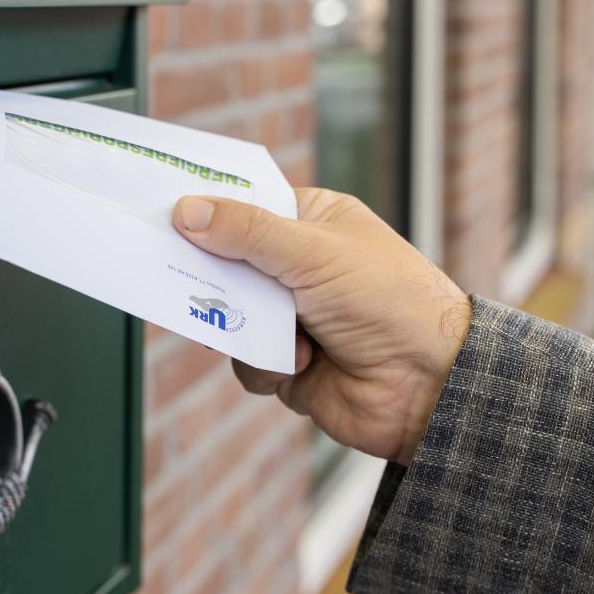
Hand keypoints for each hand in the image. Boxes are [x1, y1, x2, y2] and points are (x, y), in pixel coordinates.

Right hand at [172, 189, 470, 464]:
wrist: (427, 385)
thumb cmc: (389, 301)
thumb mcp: (314, 254)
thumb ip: (247, 232)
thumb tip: (188, 211)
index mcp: (313, 224)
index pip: (247, 207)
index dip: (209, 211)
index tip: (167, 212)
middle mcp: (299, 269)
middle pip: (228, 263)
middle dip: (216, 277)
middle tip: (182, 276)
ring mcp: (292, 318)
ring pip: (230, 315)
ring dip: (247, 328)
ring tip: (279, 334)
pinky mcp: (287, 363)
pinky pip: (244, 360)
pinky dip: (264, 365)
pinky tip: (298, 365)